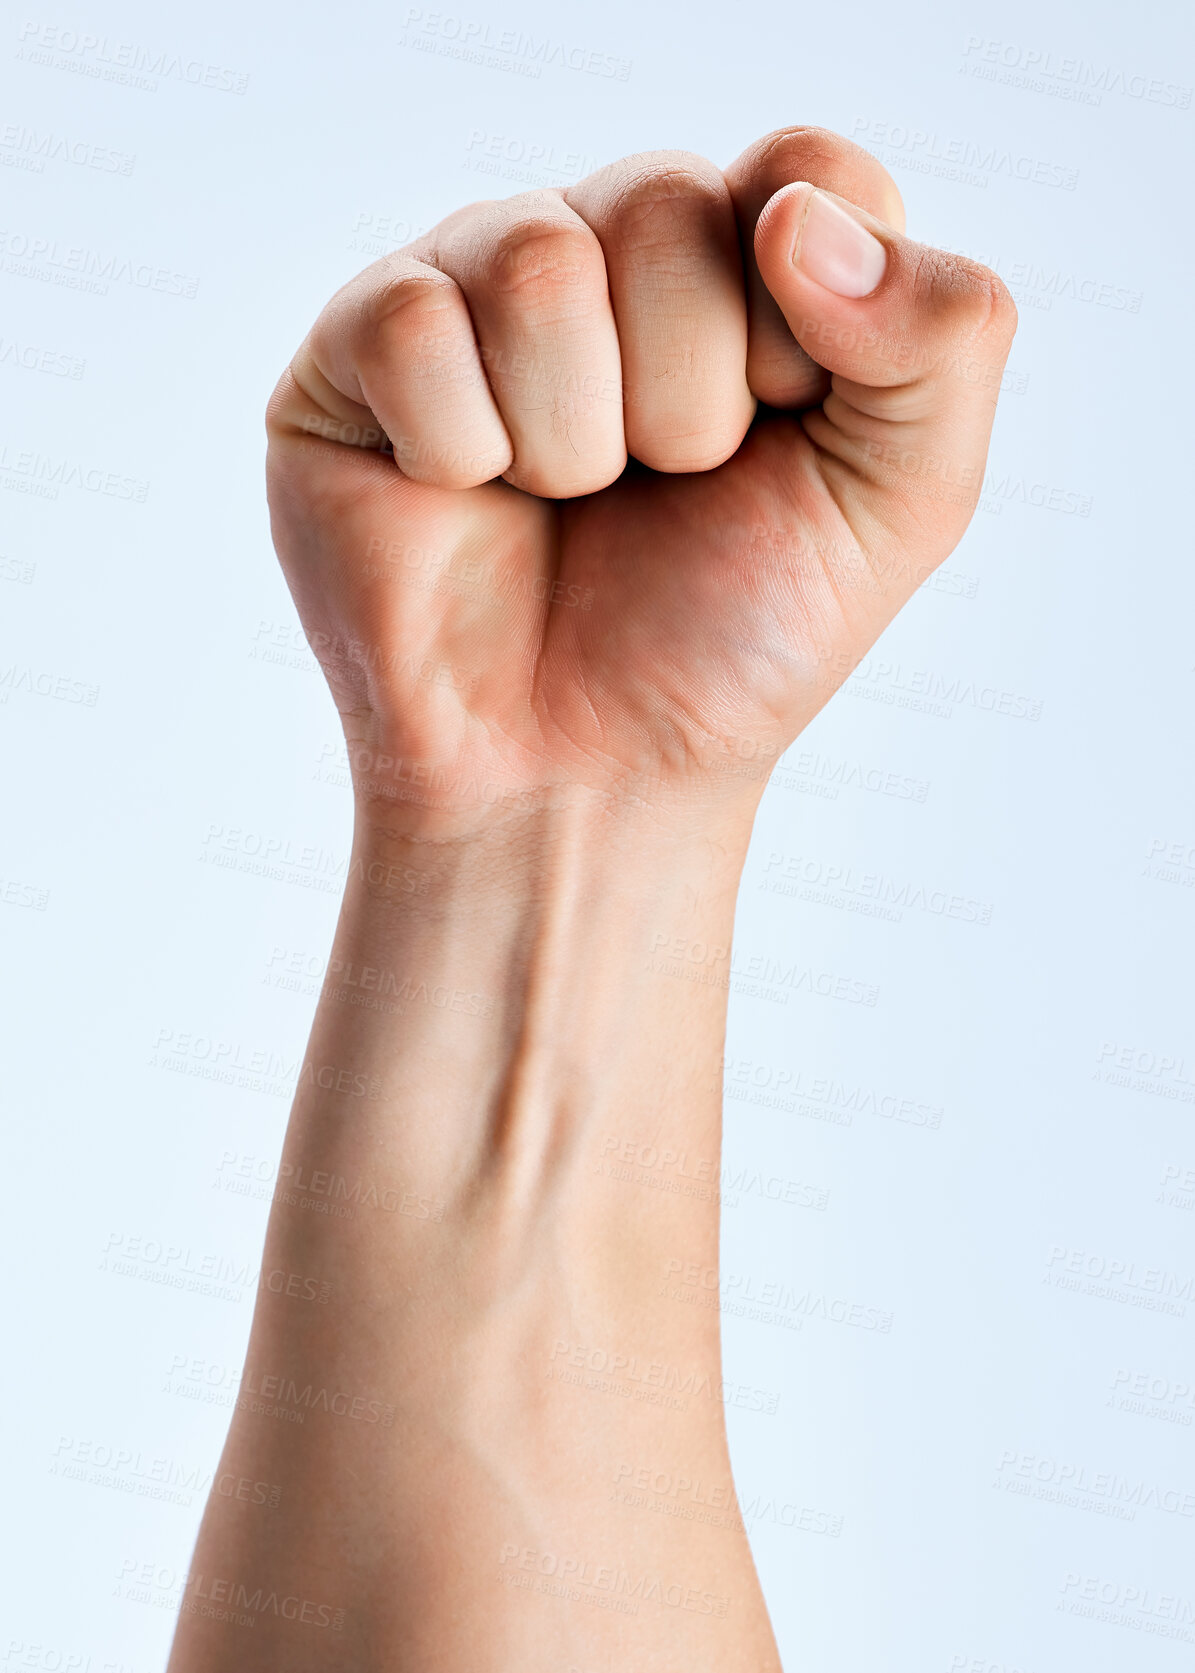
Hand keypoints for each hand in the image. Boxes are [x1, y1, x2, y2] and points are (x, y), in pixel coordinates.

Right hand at [266, 126, 1015, 829]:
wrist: (578, 779)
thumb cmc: (728, 643)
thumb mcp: (902, 503)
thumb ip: (946, 335)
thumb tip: (794, 214)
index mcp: (744, 264)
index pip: (803, 167)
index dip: (804, 322)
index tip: (779, 431)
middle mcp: (608, 250)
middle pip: (663, 202)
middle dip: (686, 403)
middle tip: (657, 492)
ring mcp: (475, 287)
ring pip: (535, 262)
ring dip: (575, 440)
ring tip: (563, 505)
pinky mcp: (357, 348)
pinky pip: (411, 323)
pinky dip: (460, 451)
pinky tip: (462, 499)